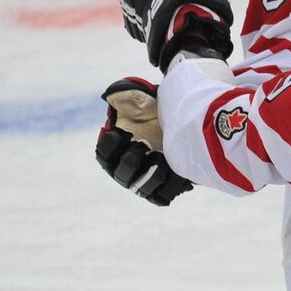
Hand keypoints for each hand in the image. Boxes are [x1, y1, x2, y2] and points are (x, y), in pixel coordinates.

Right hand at [95, 77, 193, 206]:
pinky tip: (178, 172)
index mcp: (117, 150)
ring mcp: (145, 180)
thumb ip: (127, 96)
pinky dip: (169, 187)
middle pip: (122, 175)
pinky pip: (163, 196)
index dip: (109, 146)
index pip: (104, 154)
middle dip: (130, 162)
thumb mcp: (144, 100)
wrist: (185, 124)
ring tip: (160, 160)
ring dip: (148, 177)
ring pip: (141, 188)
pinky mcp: (164, 188)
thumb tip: (113, 95)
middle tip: (142, 146)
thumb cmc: (158, 113)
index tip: (121, 133)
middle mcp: (128, 169)